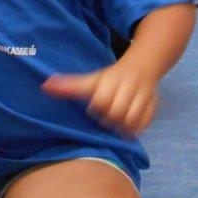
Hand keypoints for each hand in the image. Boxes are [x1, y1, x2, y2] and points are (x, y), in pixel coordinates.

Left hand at [42, 59, 158, 134]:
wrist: (142, 67)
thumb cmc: (110, 79)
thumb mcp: (90, 80)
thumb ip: (69, 85)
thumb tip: (44, 86)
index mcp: (111, 79)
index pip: (101, 101)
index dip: (96, 108)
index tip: (94, 108)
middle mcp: (128, 87)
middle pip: (116, 113)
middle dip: (108, 119)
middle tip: (105, 118)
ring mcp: (143, 97)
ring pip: (131, 121)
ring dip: (121, 127)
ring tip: (115, 124)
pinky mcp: (153, 108)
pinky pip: (143, 125)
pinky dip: (134, 129)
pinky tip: (127, 127)